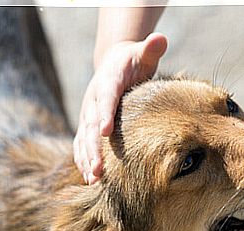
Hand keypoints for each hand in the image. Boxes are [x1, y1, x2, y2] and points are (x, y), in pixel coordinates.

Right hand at [74, 33, 167, 184]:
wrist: (113, 65)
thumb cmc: (133, 62)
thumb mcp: (142, 52)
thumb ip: (150, 48)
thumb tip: (161, 39)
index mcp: (108, 81)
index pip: (105, 97)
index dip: (104, 113)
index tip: (105, 131)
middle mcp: (94, 99)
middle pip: (90, 125)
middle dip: (94, 148)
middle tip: (99, 170)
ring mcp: (88, 113)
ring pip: (83, 138)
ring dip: (87, 159)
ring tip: (94, 179)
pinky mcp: (88, 124)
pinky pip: (82, 143)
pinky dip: (84, 159)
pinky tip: (90, 177)